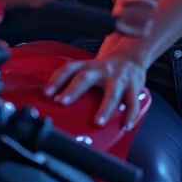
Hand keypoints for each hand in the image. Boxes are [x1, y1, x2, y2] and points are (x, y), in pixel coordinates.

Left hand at [44, 0, 156, 128]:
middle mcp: (102, 70)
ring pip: (112, 93)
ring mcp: (119, 78)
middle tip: (62, 101)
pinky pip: (132, 102)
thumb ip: (74, 81)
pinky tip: (126, 125)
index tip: (47, 92)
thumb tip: (52, 98)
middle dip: (74, 90)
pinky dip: (130, 115)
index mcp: (89, 66)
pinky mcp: (134, 86)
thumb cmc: (106, 68)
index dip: (57, 79)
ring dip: (105, 108)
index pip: (69, 69)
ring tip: (98, 122)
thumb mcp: (90, 69)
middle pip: (86, 78)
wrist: (132, 56)